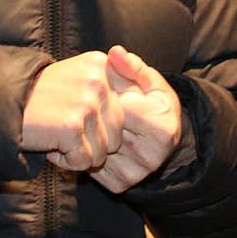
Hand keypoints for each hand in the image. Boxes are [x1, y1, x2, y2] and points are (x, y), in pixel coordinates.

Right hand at [20, 51, 123, 171]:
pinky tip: (49, 145)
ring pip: (103, 151)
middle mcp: (97, 81)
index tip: (76, 119)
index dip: (100, 125)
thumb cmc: (38, 95)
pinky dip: (66, 162)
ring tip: (56, 136)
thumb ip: (102, 86)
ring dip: (79, 154)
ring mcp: (86, 103)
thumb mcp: (74, 76)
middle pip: (116, 134)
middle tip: (64, 132)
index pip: (123, 110)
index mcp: (100, 65)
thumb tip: (135, 106)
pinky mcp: (72, 126)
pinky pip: (84, 161)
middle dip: (92, 143)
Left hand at [90, 45, 183, 193]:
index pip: (117, 109)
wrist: (160, 137)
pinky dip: (79, 151)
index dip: (103, 95)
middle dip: (90, 114)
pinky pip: (89, 168)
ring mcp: (134, 173)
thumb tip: (114, 52)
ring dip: (81, 134)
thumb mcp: (149, 80)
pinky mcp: (119, 185)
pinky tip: (80, 136)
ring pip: (93, 149)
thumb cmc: (153, 103)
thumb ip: (132, 66)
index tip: (97, 88)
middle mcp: (149, 156)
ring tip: (75, 118)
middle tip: (78, 101)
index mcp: (160, 127)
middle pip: (104, 129)